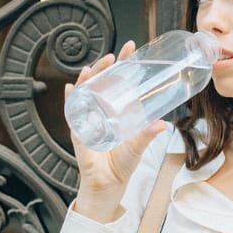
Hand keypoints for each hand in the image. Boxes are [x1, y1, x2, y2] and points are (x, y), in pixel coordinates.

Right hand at [68, 40, 167, 222]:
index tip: (131, 48)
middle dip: (105, 67)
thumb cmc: (122, 164)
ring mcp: (88, 119)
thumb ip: (147, 135)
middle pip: (100, 82)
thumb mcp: (137, 146)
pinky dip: (70, 99)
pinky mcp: (78, 131)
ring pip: (85, 92)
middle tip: (115, 56)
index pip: (119, 81)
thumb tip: (162, 124)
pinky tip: (70, 88)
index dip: (124, 64)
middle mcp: (101, 110)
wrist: (108, 185)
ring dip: (88, 79)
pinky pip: (72, 112)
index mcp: (116, 109)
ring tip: (94, 68)